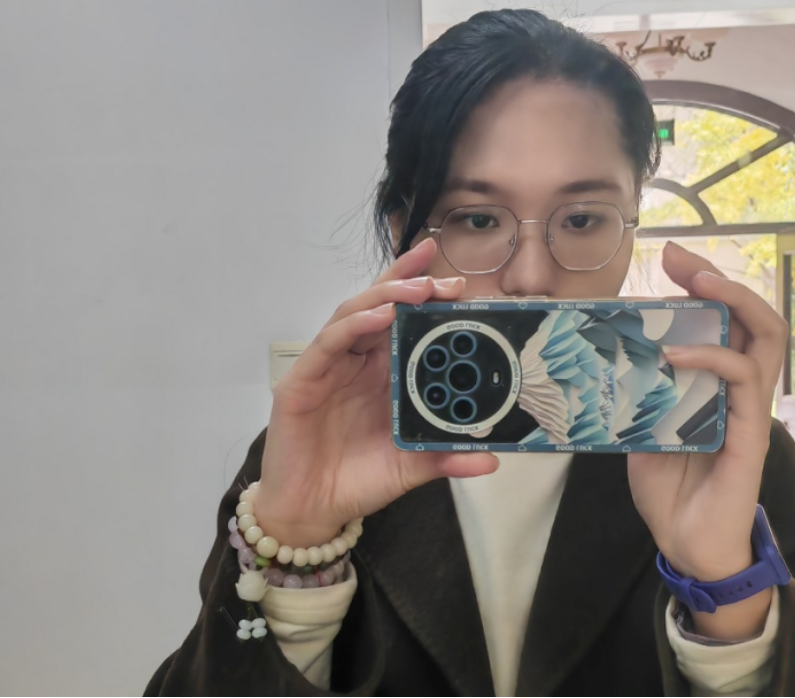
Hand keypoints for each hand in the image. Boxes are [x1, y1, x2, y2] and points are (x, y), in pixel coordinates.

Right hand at [254, 238, 498, 548]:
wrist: (311, 511)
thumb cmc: (358, 480)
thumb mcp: (412, 466)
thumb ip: (447, 457)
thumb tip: (491, 459)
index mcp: (383, 373)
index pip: (404, 321)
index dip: (427, 297)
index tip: (462, 286)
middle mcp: (356, 362)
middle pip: (380, 305)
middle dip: (412, 285)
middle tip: (446, 281)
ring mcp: (328, 366)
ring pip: (354, 313)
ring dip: (387, 295)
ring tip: (419, 290)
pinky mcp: (302, 379)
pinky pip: (329, 342)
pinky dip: (355, 324)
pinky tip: (379, 316)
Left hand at [628, 242, 787, 637]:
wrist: (689, 547)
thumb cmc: (671, 492)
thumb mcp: (641, 432)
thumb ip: (636, 397)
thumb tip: (602, 361)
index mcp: (719, 385)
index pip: (726, 320)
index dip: (704, 285)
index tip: (670, 260)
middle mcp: (742, 389)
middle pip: (755, 315)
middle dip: (721, 278)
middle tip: (682, 260)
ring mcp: (750, 409)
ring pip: (767, 336)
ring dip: (733, 302)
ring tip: (699, 284)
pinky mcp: (750, 433)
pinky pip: (743, 381)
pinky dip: (712, 358)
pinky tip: (677, 355)